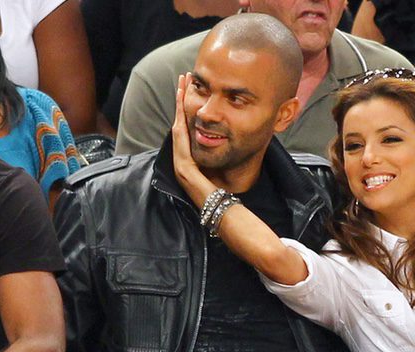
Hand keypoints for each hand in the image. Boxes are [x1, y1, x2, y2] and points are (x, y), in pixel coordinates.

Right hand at [171, 73, 214, 205]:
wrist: (221, 212)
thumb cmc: (226, 193)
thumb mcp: (225, 168)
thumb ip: (225, 154)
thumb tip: (235, 138)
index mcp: (192, 157)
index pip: (189, 125)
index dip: (188, 106)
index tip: (190, 86)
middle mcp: (184, 158)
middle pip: (180, 121)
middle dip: (181, 99)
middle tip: (183, 77)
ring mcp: (181, 163)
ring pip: (178, 128)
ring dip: (179, 107)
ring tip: (181, 86)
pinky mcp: (184, 169)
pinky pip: (181, 144)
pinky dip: (181, 127)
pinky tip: (181, 114)